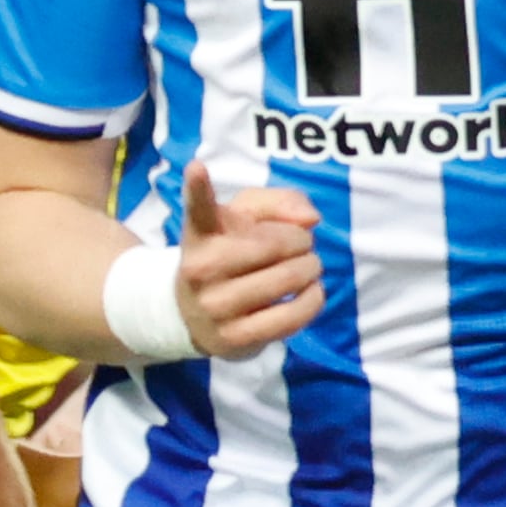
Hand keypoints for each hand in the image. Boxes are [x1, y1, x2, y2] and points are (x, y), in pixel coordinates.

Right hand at [176, 162, 323, 359]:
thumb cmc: (228, 251)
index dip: (198, 187)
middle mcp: (200, 268)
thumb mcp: (244, 217)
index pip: (198, 208)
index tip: (197, 167)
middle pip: (274, 246)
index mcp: (200, 232)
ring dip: (310, 270)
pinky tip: (310, 292)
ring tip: (308, 267)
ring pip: (286, 280)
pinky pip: (290, 317)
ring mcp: (215, 306)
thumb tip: (310, 219)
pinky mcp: (234, 338)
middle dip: (300, 242)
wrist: (193, 313)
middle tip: (302, 245)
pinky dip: (312, 301)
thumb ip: (279, 203)